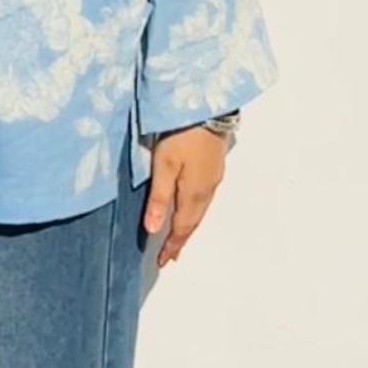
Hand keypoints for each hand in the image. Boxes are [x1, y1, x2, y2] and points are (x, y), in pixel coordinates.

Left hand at [143, 126, 229, 267]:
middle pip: (193, 221)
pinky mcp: (214, 165)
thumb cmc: (183, 134)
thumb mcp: (164, 166)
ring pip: (200, 210)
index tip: (163, 261)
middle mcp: (208, 189)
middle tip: (170, 256)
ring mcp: (213, 177)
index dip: (173, 245)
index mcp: (194, 193)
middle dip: (181, 240)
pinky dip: (195, 211)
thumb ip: (159, 198)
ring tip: (179, 238)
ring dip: (189, 226)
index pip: (182, 227)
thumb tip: (153, 230)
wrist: (208, 106)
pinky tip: (190, 208)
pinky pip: (204, 198)